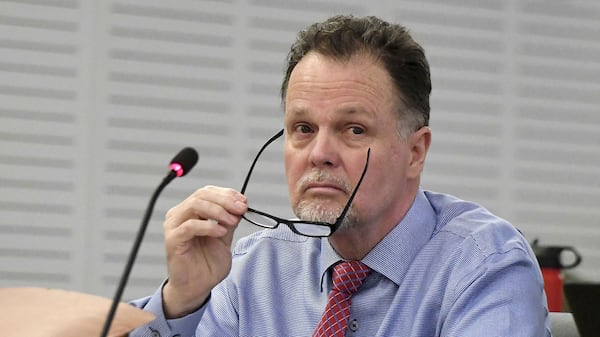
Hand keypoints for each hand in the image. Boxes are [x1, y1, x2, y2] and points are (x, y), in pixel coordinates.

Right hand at [161, 185, 246, 317]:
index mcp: (192, 211)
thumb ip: (230, 220)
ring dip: (218, 211)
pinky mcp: (172, 239)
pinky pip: (190, 226)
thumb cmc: (207, 263)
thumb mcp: (225, 236)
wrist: (197, 287)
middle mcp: (180, 214)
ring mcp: (174, 225)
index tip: (244, 202)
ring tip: (232, 222)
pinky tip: (221, 232)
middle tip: (241, 209)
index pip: (208, 192)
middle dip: (225, 200)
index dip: (227, 194)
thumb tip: (240, 204)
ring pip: (195, 205)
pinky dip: (209, 226)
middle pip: (202, 195)